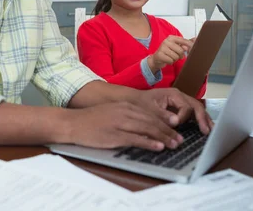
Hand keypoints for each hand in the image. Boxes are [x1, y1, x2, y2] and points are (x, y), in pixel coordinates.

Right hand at [64, 102, 182, 150]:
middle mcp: (125, 112)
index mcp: (125, 106)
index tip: (175, 130)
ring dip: (163, 137)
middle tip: (180, 140)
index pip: (150, 114)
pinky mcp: (115, 135)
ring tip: (174, 144)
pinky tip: (158, 146)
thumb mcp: (111, 112)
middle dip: (168, 131)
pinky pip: (136, 139)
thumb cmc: (90, 120)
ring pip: (147, 129)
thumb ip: (126, 116)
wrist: (72, 122)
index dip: (164, 123)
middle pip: (152, 121)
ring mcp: (120, 123)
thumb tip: (142, 126)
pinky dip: (149, 142)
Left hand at [133, 88, 212, 134]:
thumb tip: (176, 122)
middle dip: (202, 118)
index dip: (183, 117)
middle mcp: (180, 96)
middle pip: (196, 106)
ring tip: (211, 131)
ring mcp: (181, 102)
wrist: (134, 100)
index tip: (177, 125)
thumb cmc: (141, 103)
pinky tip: (205, 128)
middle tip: (206, 131)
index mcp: (173, 94)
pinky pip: (193, 113)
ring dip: (204, 119)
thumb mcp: (149, 109)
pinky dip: (199, 120)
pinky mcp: (180, 108)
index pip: (186, 106)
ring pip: (197, 109)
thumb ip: (162, 116)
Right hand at [148, 35, 192, 72]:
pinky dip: (170, 62)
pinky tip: (167, 60)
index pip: (184, 41)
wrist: (156, 59)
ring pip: (176, 56)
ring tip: (170, 57)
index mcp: (171, 37)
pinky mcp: (159, 55)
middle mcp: (166, 41)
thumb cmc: (168, 52)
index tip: (193, 49)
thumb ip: (184, 44)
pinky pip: (171, 61)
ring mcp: (162, 47)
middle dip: (180, 55)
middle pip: (181, 50)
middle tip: (175, 55)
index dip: (190, 46)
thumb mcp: (176, 47)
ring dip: (175, 59)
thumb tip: (193, 40)